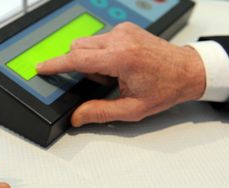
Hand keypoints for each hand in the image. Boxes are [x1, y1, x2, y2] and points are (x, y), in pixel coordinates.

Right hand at [37, 22, 205, 126]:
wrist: (188, 70)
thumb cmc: (166, 88)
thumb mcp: (132, 109)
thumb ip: (100, 113)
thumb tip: (77, 117)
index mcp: (121, 58)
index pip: (77, 59)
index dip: (55, 64)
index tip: (40, 67)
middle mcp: (120, 39)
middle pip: (78, 47)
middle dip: (80, 67)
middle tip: (102, 82)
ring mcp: (122, 31)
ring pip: (87, 43)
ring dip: (91, 60)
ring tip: (113, 75)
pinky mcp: (124, 29)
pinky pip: (99, 39)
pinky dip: (101, 53)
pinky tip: (118, 65)